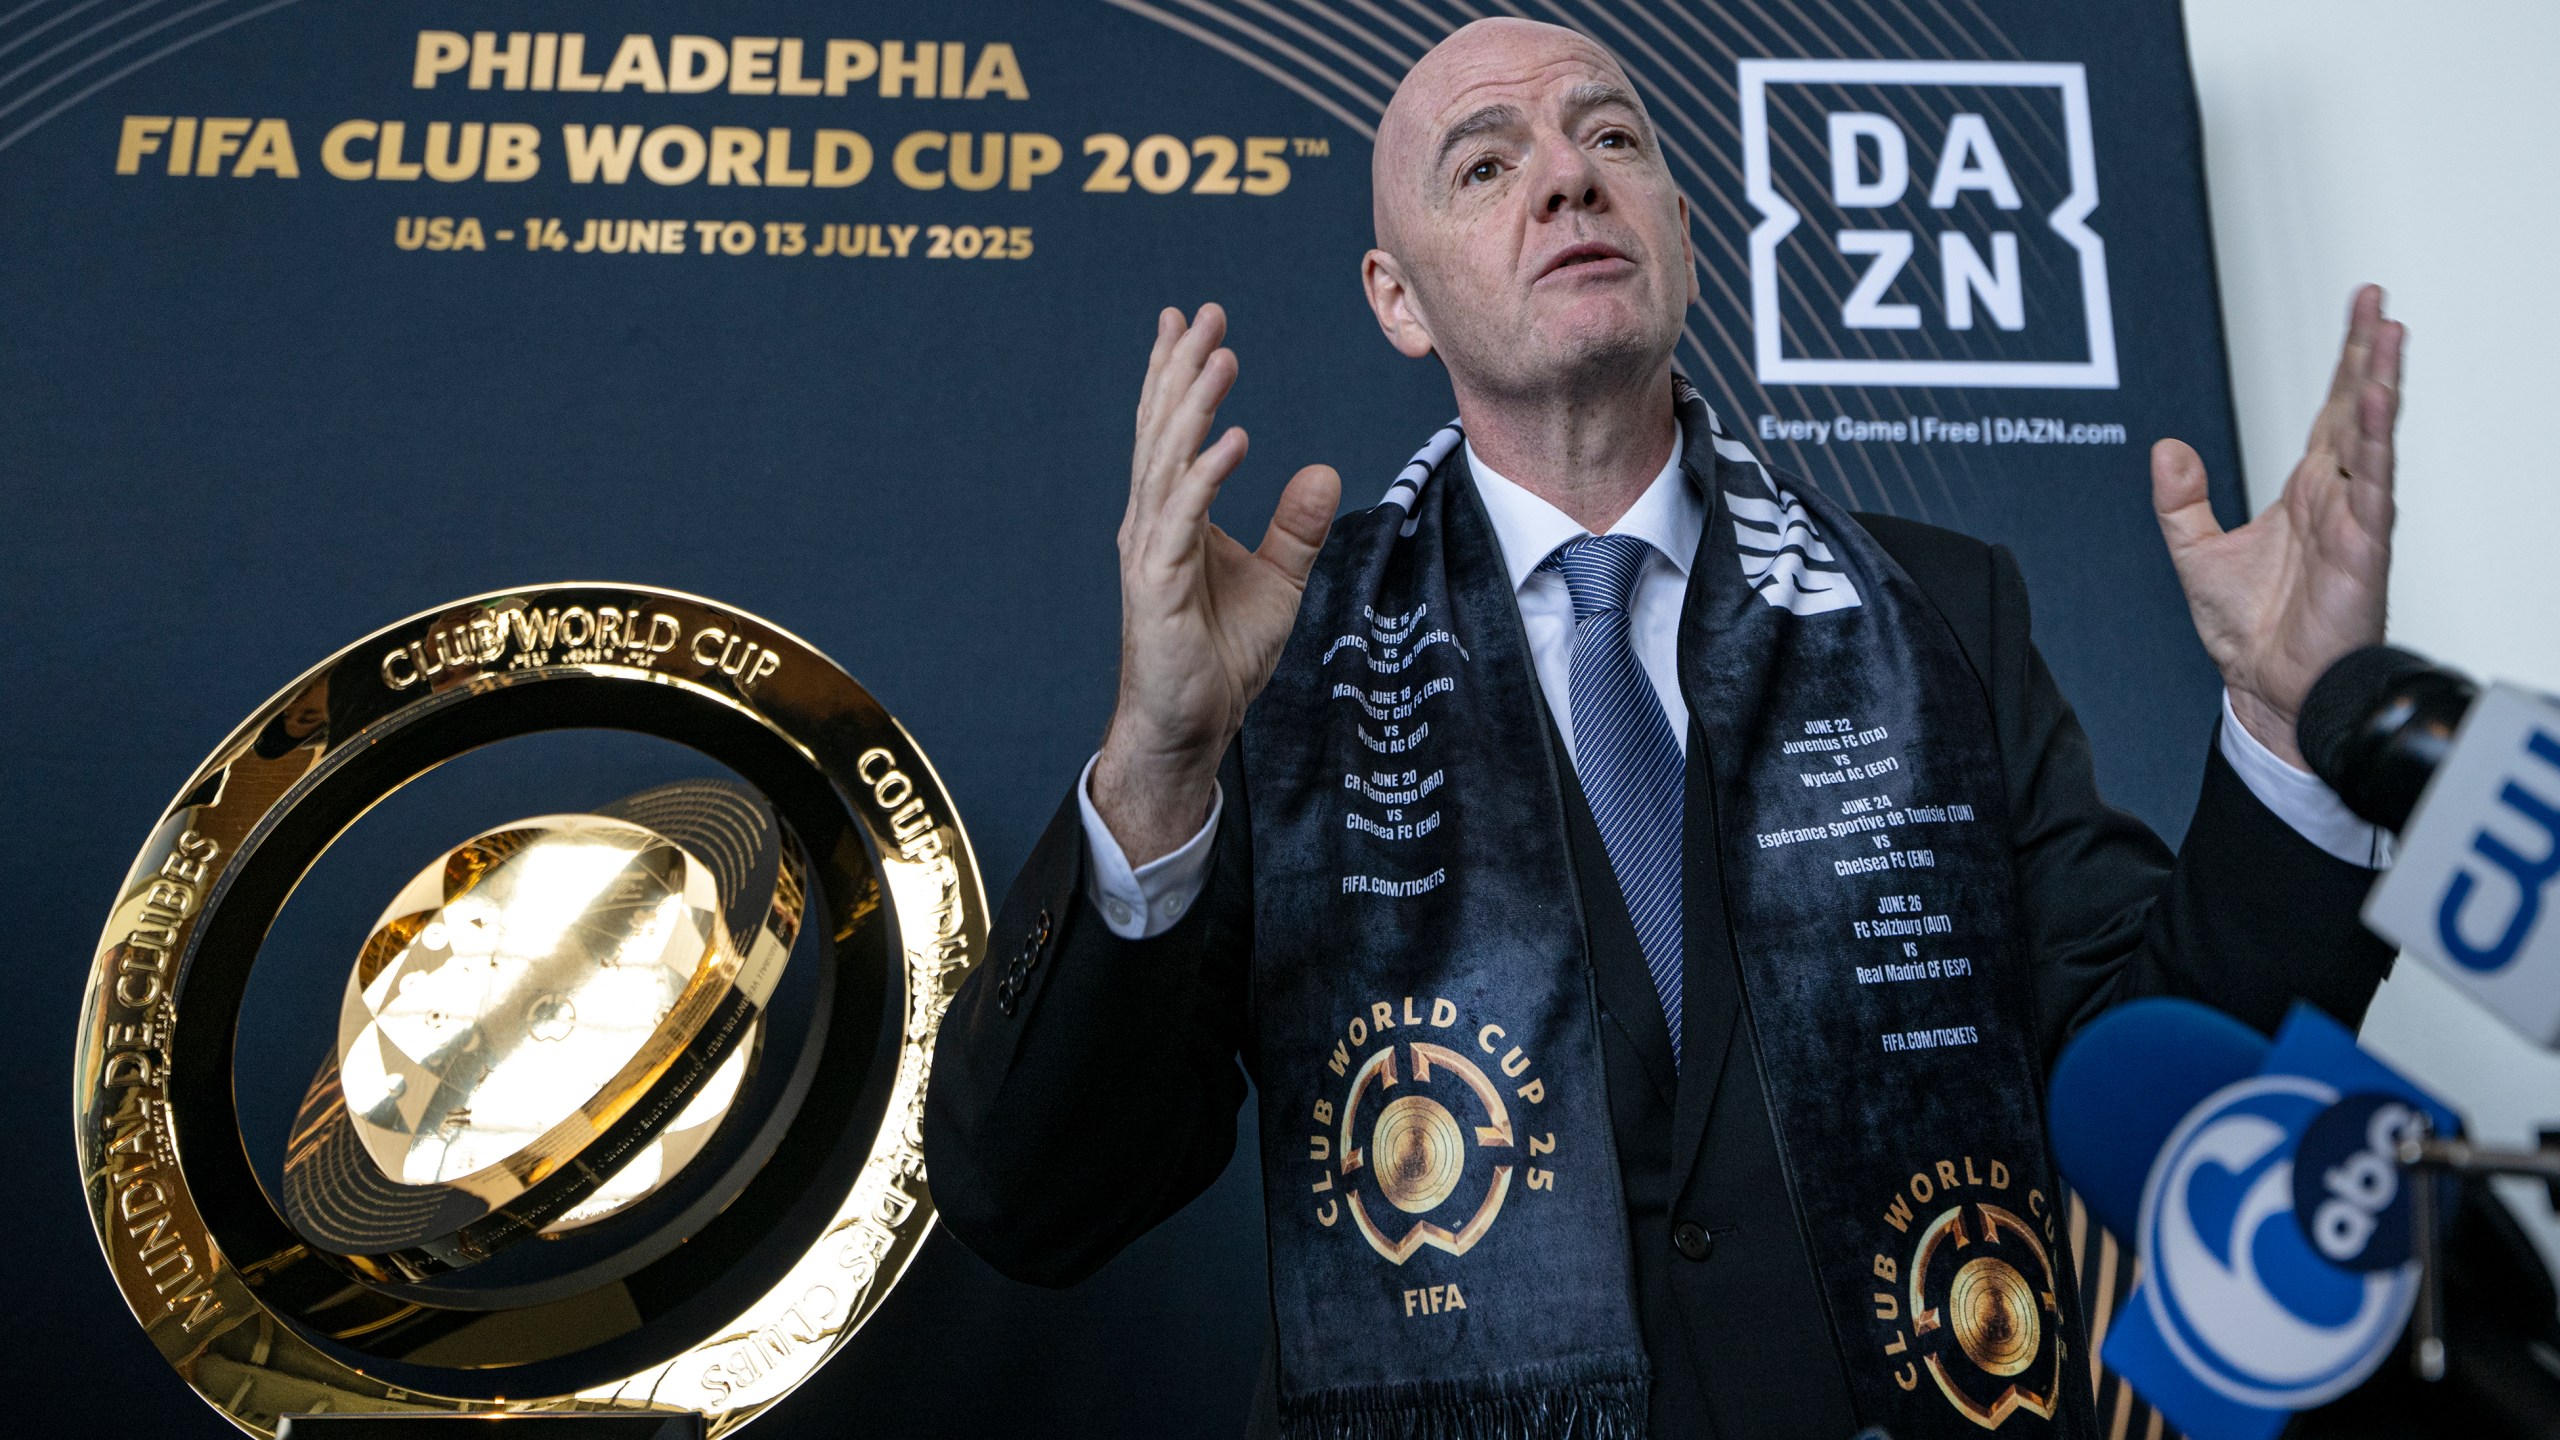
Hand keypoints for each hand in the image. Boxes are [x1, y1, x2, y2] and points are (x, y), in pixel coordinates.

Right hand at [1093, 304, 1340, 862]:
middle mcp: (1152, 524)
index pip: (1173, 432)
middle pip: (1163, 431)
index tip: (1191, 321)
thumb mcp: (1278, 581)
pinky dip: (1207, 478)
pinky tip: (1235, 441)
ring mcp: (1151, 553)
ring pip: (1168, 463)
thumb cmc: (1220, 658)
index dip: (1179, 375)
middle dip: (1182, 369)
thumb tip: (1324, 471)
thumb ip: (1296, 526)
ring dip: (1195, 408)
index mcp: (1172, 517)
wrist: (1188, 726)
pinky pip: (1185, 520)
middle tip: (1203, 312)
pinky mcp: (1159, 587)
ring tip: (1221, 357)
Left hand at [2153, 285, 2403, 768]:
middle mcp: (2335, 496)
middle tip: (2379, 301)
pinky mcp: (2362, 548)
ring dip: (2382, 386)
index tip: (2362, 313)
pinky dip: (2375, 443)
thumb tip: (2165, 450)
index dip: (2346, 362)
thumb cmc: (2249, 631)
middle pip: (2357, 409)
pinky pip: (2372, 486)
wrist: (2265, 689)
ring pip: (2372, 438)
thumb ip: (2179, 501)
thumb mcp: (2194, 553)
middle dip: (2369, 354)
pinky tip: (2379, 403)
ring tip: (2391, 335)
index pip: (2331, 410)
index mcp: (2305, 490)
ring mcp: (2354, 518)